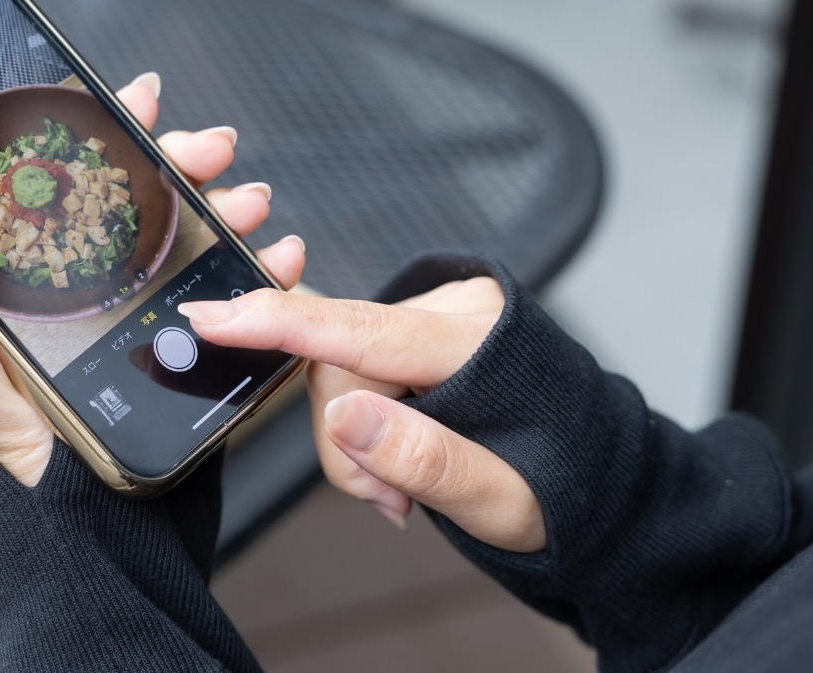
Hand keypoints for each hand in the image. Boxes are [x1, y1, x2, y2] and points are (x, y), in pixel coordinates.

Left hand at [0, 72, 306, 485]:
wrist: (100, 545)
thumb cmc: (30, 478)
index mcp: (29, 292)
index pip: (58, 191)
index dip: (96, 135)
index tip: (133, 101)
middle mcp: (86, 293)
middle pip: (135, 201)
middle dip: (177, 162)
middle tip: (209, 150)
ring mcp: (137, 316)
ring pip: (188, 238)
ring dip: (226, 207)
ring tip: (250, 203)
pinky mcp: (182, 347)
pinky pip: (229, 296)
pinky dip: (264, 272)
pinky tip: (282, 257)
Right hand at [178, 278, 546, 552]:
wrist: (601, 479)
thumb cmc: (560, 489)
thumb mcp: (501, 501)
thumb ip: (424, 458)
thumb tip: (346, 417)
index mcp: (481, 343)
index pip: (359, 330)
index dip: (278, 325)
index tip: (211, 318)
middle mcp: (457, 310)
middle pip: (337, 365)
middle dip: (344, 442)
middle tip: (388, 502)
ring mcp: (440, 312)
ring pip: (339, 371)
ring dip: (354, 440)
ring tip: (401, 488)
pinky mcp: (423, 326)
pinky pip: (357, 368)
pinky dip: (366, 421)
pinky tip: (400, 452)